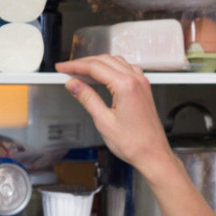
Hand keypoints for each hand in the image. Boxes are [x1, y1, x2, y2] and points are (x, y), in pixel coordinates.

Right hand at [56, 55, 176, 180]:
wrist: (153, 154)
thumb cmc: (134, 143)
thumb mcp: (103, 121)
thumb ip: (87, 98)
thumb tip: (73, 84)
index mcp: (126, 86)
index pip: (94, 67)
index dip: (74, 66)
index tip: (62, 68)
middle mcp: (136, 81)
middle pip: (104, 61)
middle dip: (83, 63)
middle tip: (68, 70)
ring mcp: (142, 84)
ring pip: (116, 62)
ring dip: (97, 64)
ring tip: (81, 73)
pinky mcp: (144, 89)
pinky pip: (127, 69)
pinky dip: (112, 68)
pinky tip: (103, 76)